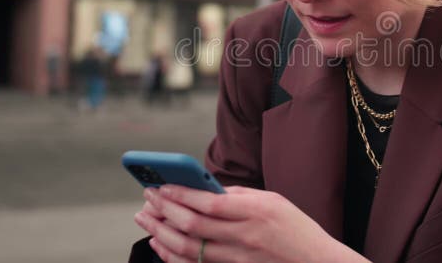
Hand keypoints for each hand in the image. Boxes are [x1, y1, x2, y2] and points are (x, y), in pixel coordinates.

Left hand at [134, 185, 367, 262]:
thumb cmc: (296, 228)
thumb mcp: (273, 200)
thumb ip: (239, 194)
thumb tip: (204, 188)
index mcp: (256, 211)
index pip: (209, 202)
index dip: (181, 194)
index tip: (161, 185)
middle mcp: (245, 236)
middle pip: (194, 225)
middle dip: (164, 210)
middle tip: (147, 198)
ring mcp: (238, 259)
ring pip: (189, 249)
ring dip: (161, 232)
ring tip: (145, 218)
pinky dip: (172, 256)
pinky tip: (160, 244)